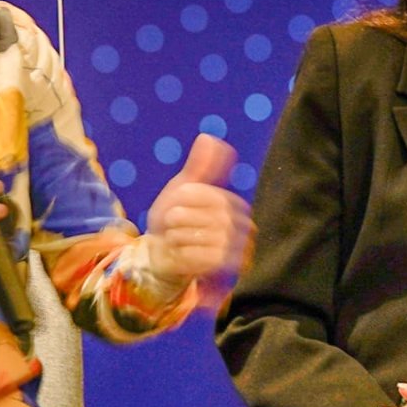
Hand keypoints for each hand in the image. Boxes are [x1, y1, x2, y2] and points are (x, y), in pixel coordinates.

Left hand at [144, 134, 251, 298]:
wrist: (163, 253)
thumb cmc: (175, 220)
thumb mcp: (183, 189)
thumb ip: (198, 166)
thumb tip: (208, 137)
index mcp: (235, 204)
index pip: (207, 193)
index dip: (183, 197)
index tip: (174, 204)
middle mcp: (243, 226)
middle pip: (204, 215)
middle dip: (178, 219)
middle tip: (172, 225)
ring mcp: (236, 249)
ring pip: (199, 236)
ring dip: (177, 237)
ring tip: (176, 239)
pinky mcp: (225, 269)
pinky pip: (197, 255)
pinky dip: (181, 253)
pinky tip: (180, 252)